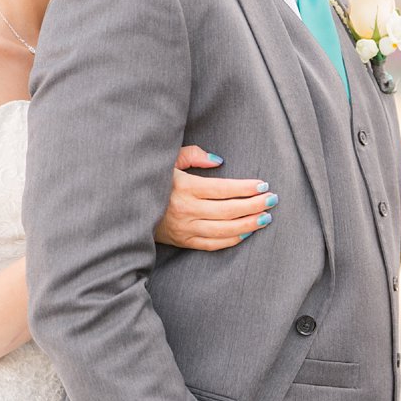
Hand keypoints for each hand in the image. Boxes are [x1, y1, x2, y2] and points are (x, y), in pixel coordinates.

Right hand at [155, 146, 275, 250]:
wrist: (128, 208)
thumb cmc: (151, 180)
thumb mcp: (167, 160)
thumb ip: (192, 155)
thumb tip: (219, 161)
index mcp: (184, 188)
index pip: (223, 189)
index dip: (246, 188)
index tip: (263, 185)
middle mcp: (186, 210)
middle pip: (229, 210)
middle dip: (254, 205)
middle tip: (273, 200)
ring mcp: (185, 228)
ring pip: (224, 230)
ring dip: (249, 224)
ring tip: (266, 217)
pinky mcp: (183, 241)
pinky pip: (212, 244)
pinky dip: (232, 240)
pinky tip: (246, 233)